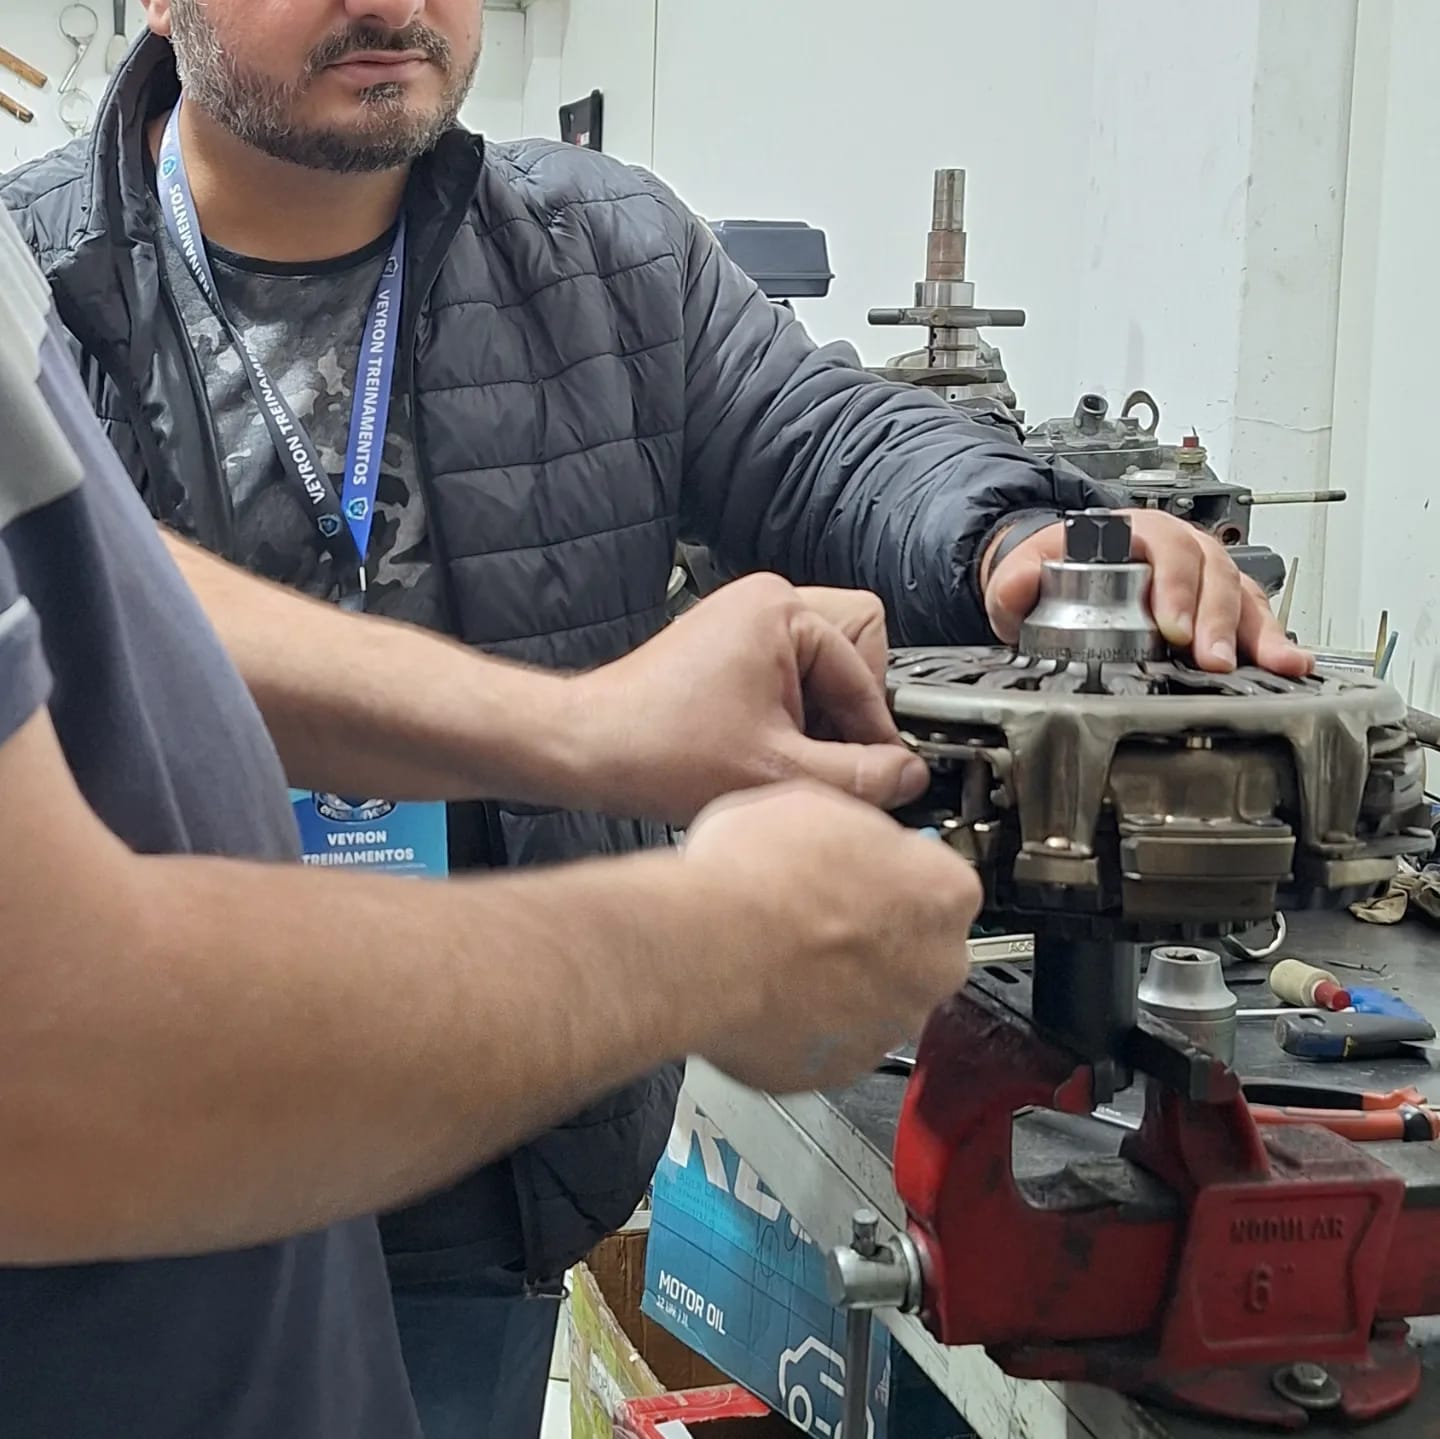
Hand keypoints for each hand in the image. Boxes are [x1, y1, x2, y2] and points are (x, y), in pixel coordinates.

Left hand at [577, 575, 927, 824]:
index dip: (876, 737)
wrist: (583, 751)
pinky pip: (792, 677)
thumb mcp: (778, 776)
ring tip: (787, 762)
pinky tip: (763, 755)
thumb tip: (910, 776)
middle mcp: (766, 601)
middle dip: (850, 716)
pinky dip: (791, 719)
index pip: (870, 674)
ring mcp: (746, 622)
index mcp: (783, 609)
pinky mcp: (730, 650)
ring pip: (826, 671)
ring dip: (820, 721)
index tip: (881, 780)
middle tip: (829, 762)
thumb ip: (861, 778)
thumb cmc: (654, 748)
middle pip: (859, 655)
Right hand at [683, 784, 978, 1093]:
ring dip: (840, 979)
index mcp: (943, 890)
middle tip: (815, 912)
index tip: (862, 872)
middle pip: (916, 945)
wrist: (705, 952)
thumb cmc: (752, 879)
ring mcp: (892, 1022)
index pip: (937, 879)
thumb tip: (846, 833)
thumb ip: (856, 830)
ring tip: (780, 952)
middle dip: (873, 933)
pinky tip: (769, 989)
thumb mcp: (811, 803)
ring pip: (876, 996)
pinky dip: (808, 1022)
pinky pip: (835, 1041)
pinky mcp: (845, 1066)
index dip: (889, 873)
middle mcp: (934, 964)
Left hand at [982, 510, 1312, 676]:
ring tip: (1277, 664)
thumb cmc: (1053, 571)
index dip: (1176, 584)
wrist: (1057, 579)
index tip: (1173, 626)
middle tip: (1214, 660)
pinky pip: (1252, 617)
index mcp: (1134, 531)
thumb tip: (1018, 583)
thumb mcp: (1023, 571)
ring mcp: (1202, 577)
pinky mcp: (1216, 607)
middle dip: (1218, 618)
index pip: (1167, 547)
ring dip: (1259, 631)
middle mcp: (1177, 548)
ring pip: (1241, 593)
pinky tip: (1290, 663)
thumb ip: (1014, 580)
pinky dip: (1271, 640)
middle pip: (1212, 571)